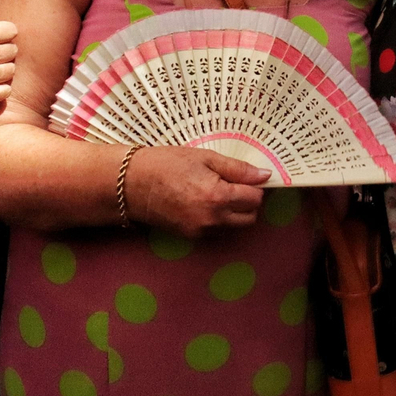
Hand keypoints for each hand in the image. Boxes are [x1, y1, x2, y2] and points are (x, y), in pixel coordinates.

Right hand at [125, 147, 269, 236]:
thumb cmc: (167, 165)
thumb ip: (238, 169)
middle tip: (235, 185)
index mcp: (218, 197)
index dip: (255, 186)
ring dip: (235, 212)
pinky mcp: (190, 237)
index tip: (246, 178)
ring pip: (234, 226)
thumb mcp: (206, 158)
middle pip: (250, 217)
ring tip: (217, 192)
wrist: (131, 184)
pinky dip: (218, 219)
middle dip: (248, 202)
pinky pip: (216, 230)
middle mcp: (212, 219)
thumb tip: (265, 175)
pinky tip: (204, 203)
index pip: (255, 199)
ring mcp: (200, 231)